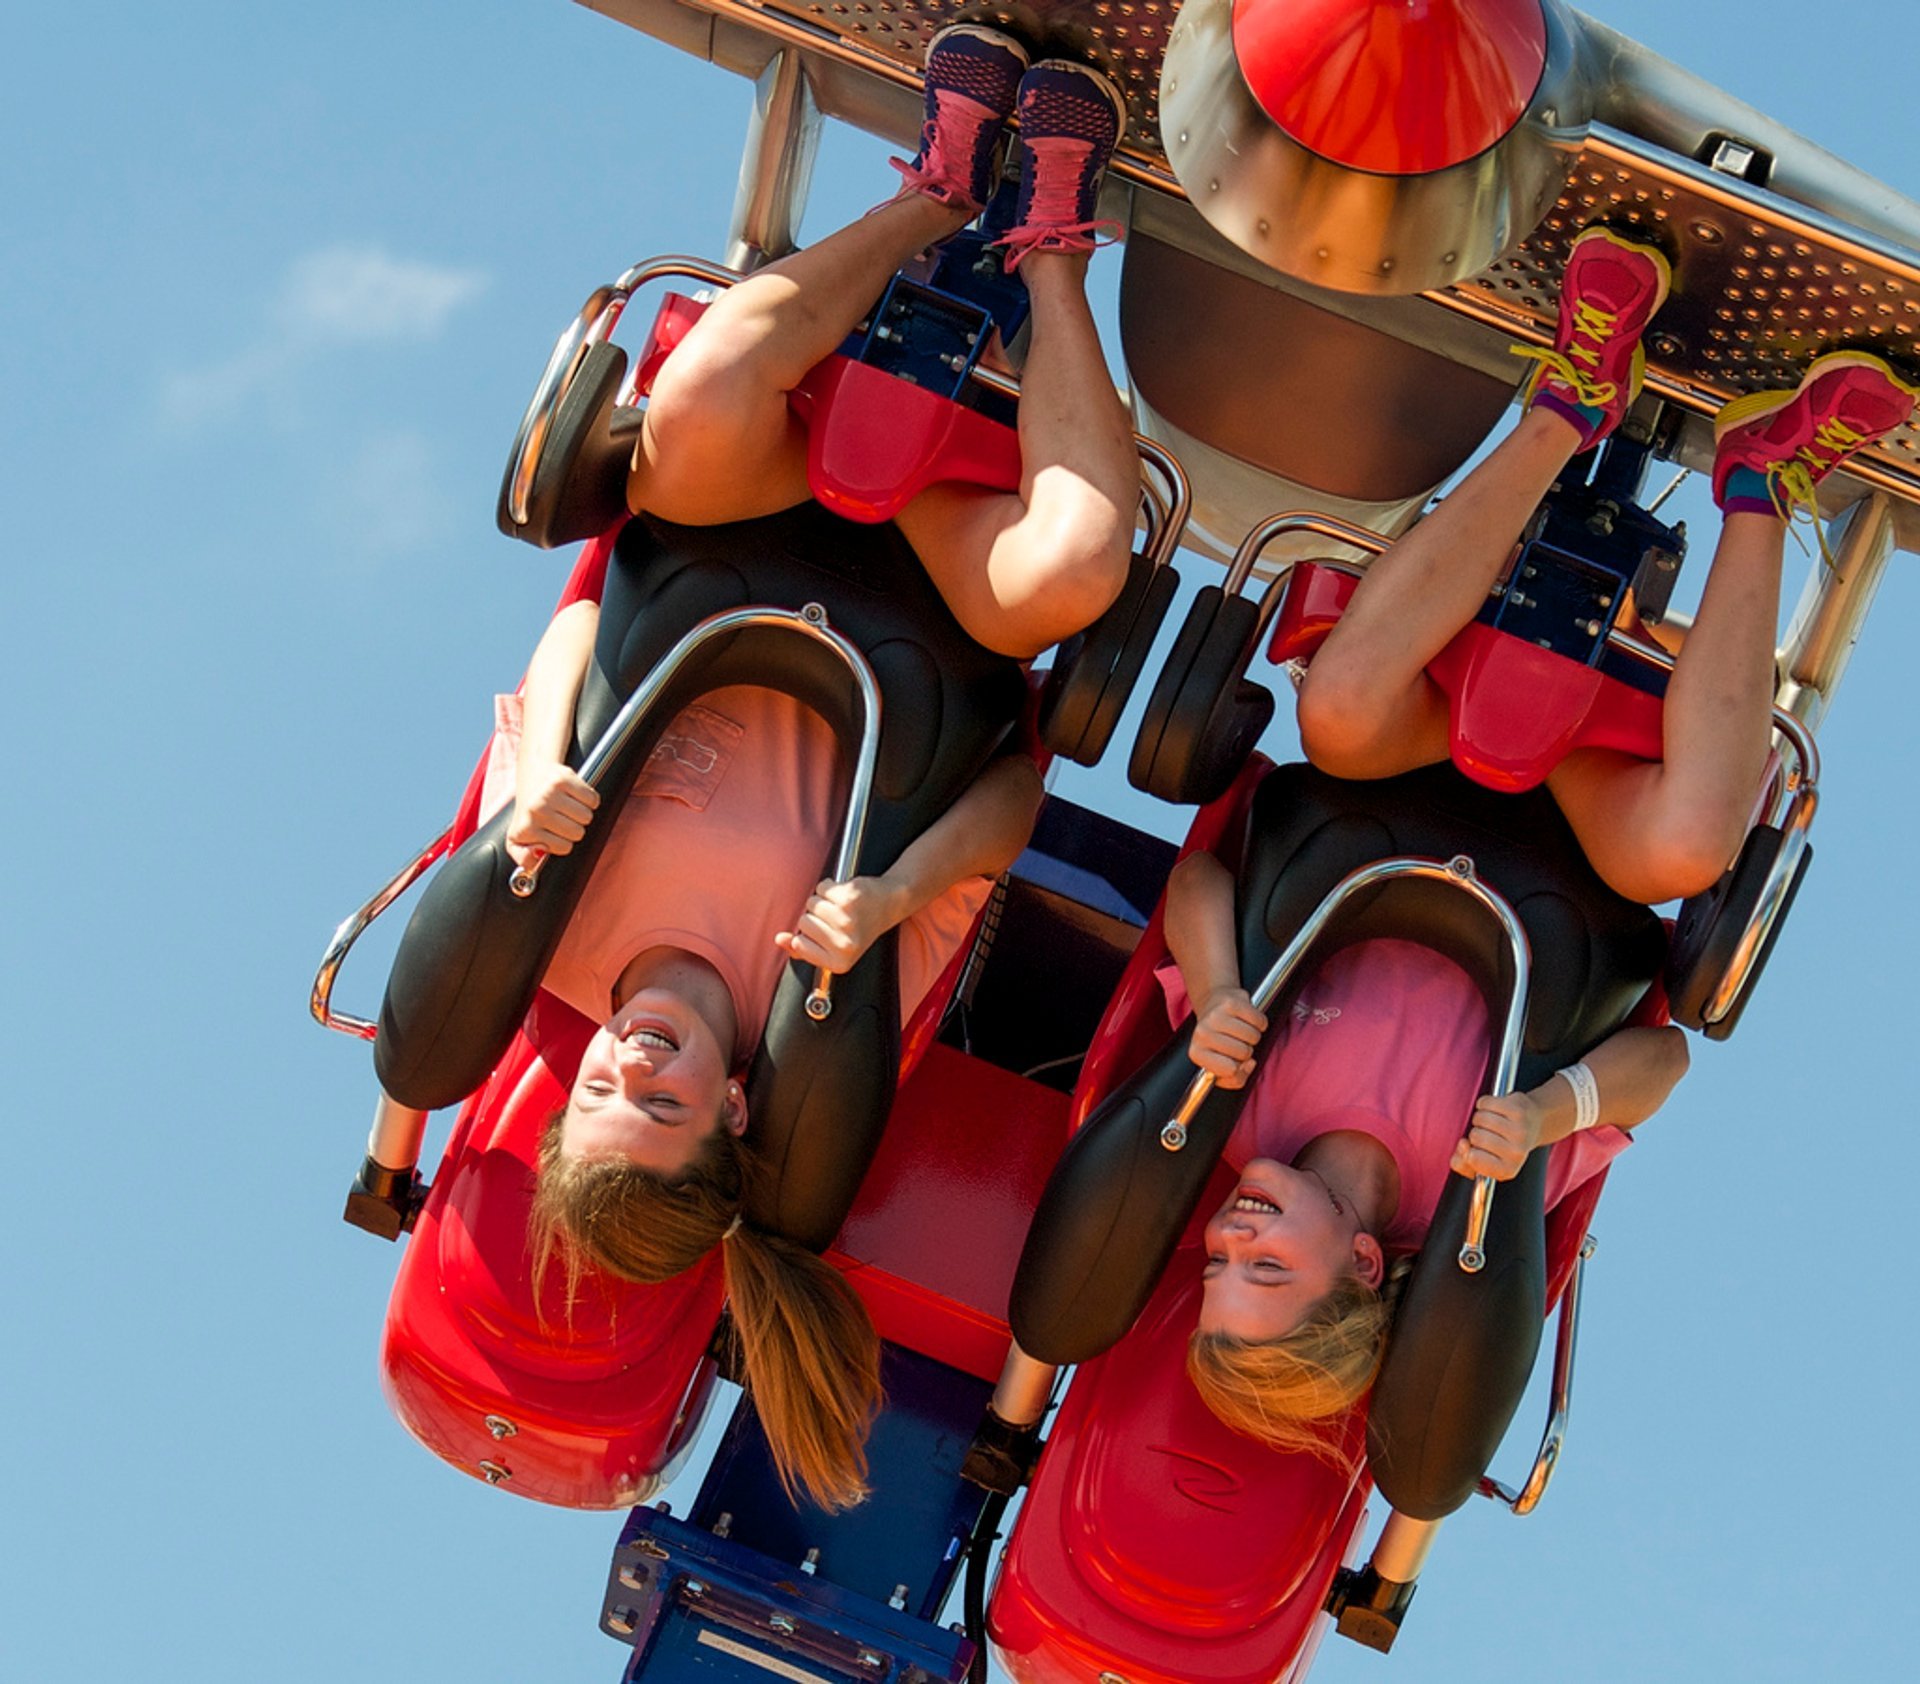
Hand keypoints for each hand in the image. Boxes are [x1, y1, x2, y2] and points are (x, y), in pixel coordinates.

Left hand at [507, 762, 599, 864]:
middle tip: (560, 816)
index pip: (565, 848)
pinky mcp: (562, 779)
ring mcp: (548, 793)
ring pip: (587, 817)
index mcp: (524, 829)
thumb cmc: (530, 812)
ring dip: (582, 813)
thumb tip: (540, 853)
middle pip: (578, 833)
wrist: (534, 774)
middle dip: (573, 827)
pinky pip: (592, 800)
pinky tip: (574, 795)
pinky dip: (588, 799)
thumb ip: (524, 859)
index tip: (551, 831)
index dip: (562, 841)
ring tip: (567, 806)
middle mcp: (535, 810)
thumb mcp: (518, 840)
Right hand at [775, 877, 905, 973]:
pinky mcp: (848, 899)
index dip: (807, 935)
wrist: (887, 905)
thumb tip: (779, 939)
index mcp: (839, 963)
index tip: (827, 935)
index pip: (799, 943)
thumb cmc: (858, 928)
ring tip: (840, 907)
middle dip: (815, 917)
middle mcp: (845, 944)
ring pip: (811, 904)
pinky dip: (829, 887)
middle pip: (803, 922)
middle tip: (836, 920)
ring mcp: (847, 921)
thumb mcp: (832, 949)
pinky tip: (843, 894)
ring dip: (822, 901)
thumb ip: (801, 949)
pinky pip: (821, 888)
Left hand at [1189, 987, 1267, 1088]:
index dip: (1238, 1067)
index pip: (1230, 1070)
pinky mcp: (1230, 1003)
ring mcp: (1216, 1016)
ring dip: (1253, 1036)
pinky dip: (1258, 1023)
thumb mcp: (1221, 1066)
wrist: (1213, 1002)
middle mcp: (1202, 1034)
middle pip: (1245, 1054)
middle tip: (1235, 1041)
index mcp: (1196, 1053)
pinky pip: (1259, 1021)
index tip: (1232, 1059)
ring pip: (1254, 1037)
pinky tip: (1246, 1019)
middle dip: (1246, 1050)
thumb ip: (1236, 1079)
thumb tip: (1250, 1065)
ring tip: (1240, 1030)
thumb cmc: (1219, 1038)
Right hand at [1450, 1091, 1545, 1181]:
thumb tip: (1463, 1146)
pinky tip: (1494, 1110)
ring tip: (1492, 1122)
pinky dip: (1484, 1104)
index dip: (1467, 1151)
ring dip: (1480, 1117)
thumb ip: (1462, 1163)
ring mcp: (1519, 1131)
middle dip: (1475, 1133)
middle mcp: (1516, 1153)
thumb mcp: (1484, 1162)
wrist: (1535, 1123)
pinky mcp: (1518, 1110)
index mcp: (1506, 1170)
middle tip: (1488, 1134)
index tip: (1475, 1149)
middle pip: (1474, 1136)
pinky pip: (1485, 1103)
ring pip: (1479, 1118)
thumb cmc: (1504, 1143)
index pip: (1471, 1158)